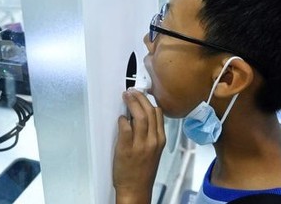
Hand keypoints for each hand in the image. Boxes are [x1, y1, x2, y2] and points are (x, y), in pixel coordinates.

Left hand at [113, 88, 165, 203]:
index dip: (149, 101)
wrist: (135, 189)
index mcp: (160, 140)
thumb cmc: (143, 171)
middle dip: (139, 98)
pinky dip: (122, 120)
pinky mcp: (126, 148)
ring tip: (126, 96)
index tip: (142, 94)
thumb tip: (141, 117)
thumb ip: (150, 134)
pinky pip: (125, 128)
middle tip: (131, 91)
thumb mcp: (154, 151)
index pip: (158, 114)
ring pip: (139, 117)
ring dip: (131, 104)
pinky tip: (120, 118)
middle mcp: (152, 141)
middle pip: (149, 112)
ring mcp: (140, 145)